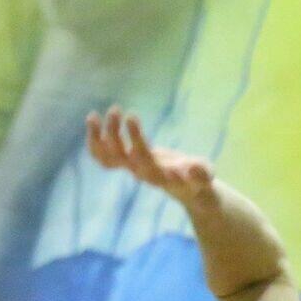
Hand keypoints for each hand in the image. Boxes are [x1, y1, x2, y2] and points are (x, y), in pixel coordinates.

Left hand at [86, 106, 217, 209]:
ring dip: (98, 138)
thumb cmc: (199, 181)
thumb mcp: (206, 175)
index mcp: (159, 175)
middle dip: (114, 133)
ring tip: (95, 115)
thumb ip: (202, 174)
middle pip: (120, 157)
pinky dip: (94, 142)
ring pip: (107, 158)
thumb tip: (192, 169)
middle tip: (116, 109)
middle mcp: (142, 173)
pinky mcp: (128, 164)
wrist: (190, 191)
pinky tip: (94, 122)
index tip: (131, 115)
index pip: (142, 157)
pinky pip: (103, 157)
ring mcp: (133, 169)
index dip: (134, 138)